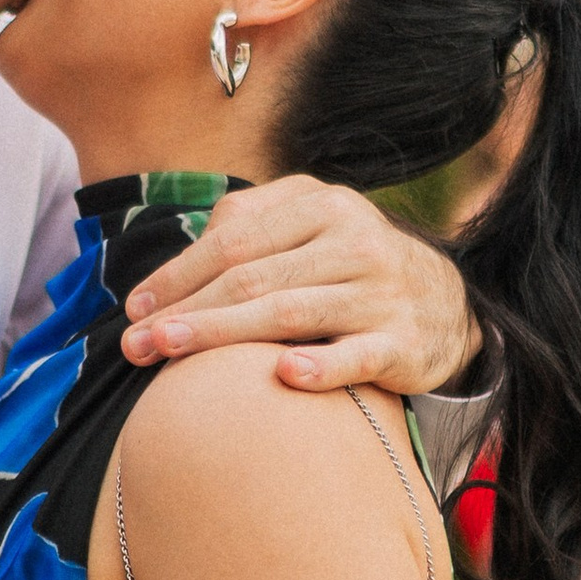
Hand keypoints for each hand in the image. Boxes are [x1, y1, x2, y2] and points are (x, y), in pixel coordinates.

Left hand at [120, 178, 477, 393]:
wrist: (446, 302)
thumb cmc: (349, 266)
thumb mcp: (311, 227)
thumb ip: (249, 228)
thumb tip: (178, 264)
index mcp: (322, 205)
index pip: (234, 239)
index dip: (178, 274)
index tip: (134, 309)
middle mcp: (353, 240)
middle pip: (253, 276)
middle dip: (186, 310)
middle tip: (136, 343)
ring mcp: (381, 291)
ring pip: (291, 313)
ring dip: (222, 334)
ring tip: (170, 352)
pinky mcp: (403, 342)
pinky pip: (357, 355)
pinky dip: (322, 366)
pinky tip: (284, 375)